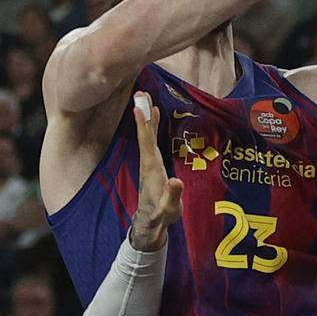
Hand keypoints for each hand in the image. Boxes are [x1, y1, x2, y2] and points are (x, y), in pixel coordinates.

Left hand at [129, 92, 184, 251]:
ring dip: (147, 117)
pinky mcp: (153, 163)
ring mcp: (150, 162)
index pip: (147, 143)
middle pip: (145, 134)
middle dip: (144, 114)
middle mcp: (148, 162)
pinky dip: (151, 126)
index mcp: (152, 168)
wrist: (151, 222)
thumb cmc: (161, 215)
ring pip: (147, 135)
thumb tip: (176, 181)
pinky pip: (151, 140)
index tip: (140, 108)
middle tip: (141, 93)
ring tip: (146, 98)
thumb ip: (172, 195)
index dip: (144, 125)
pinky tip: (154, 116)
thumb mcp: (169, 208)